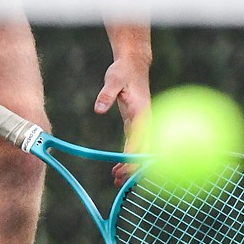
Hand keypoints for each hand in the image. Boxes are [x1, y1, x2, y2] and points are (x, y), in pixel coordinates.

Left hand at [94, 56, 151, 186]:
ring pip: (140, 148)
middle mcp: (145, 119)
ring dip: (130, 164)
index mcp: (141, 111)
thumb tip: (98, 109)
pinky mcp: (135, 122)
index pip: (139, 136)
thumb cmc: (123, 71)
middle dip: (134, 166)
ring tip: (116, 179)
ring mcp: (141, 122)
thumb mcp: (113, 79)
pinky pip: (134, 143)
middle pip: (143, 148)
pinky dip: (128, 155)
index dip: (134, 152)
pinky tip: (118, 166)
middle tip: (120, 180)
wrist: (133, 64)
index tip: (126, 165)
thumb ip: (106, 94)